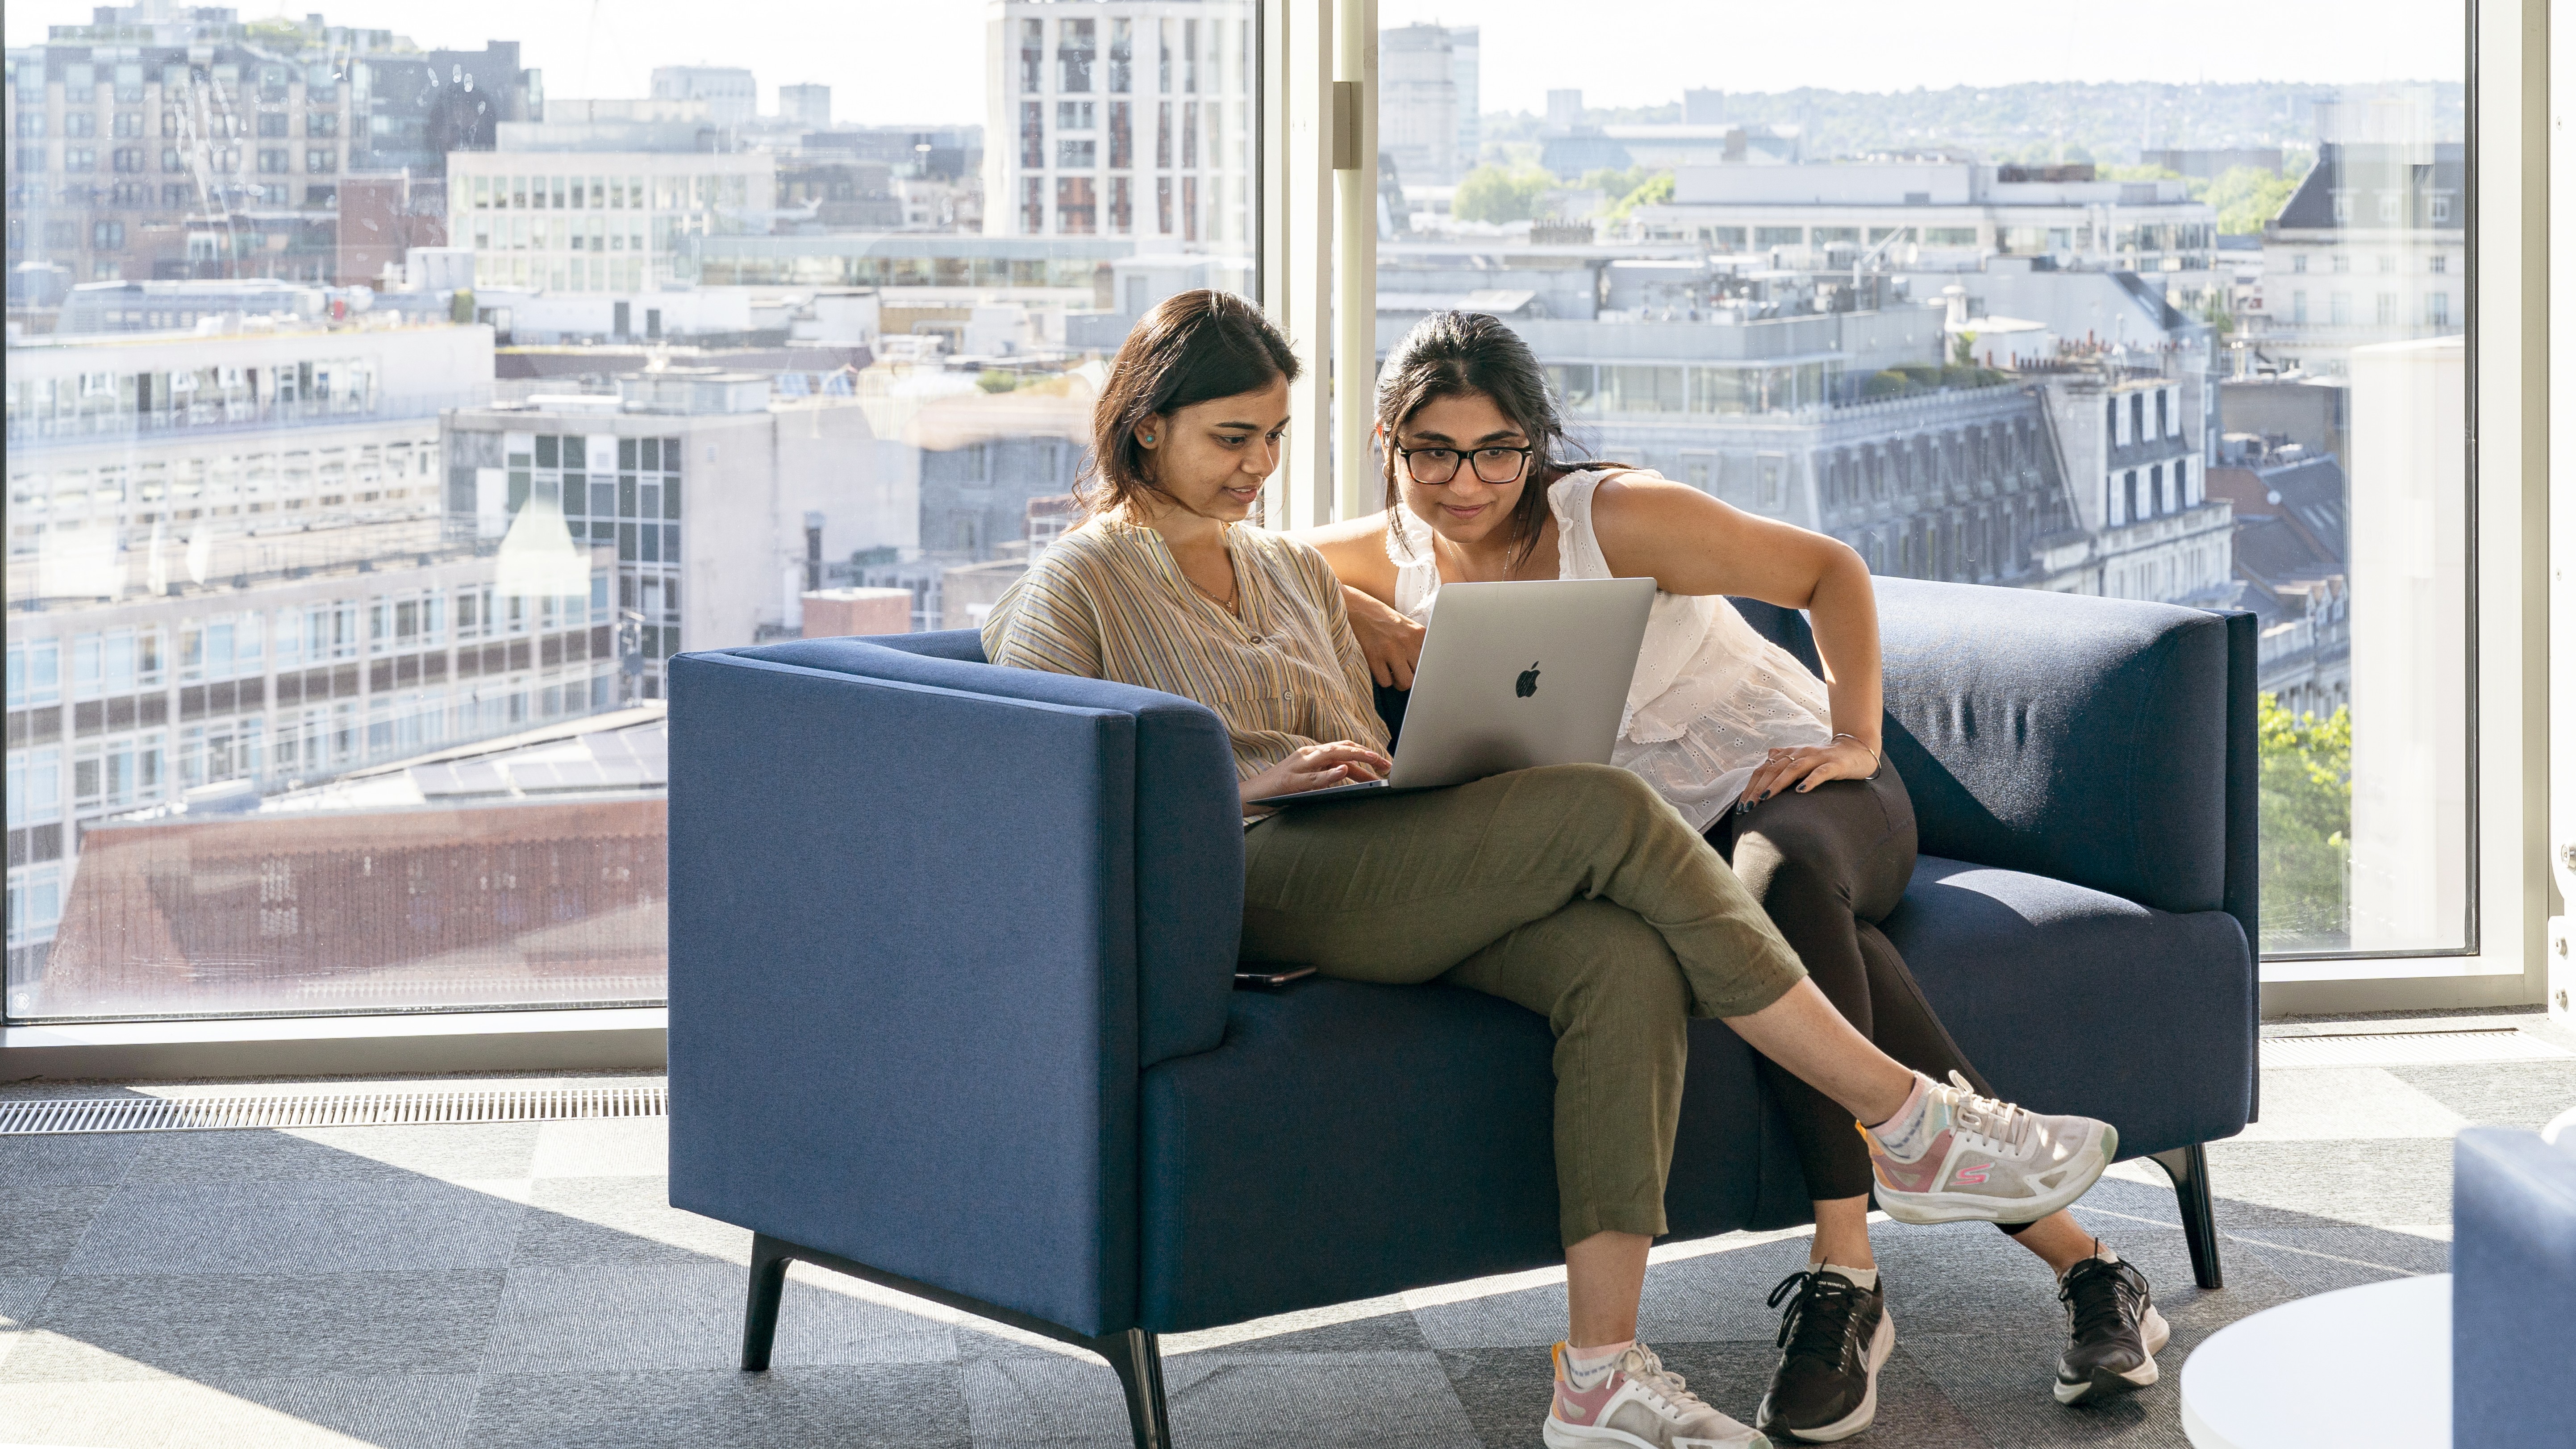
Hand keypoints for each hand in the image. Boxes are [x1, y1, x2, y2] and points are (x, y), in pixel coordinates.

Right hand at [1242, 740, 1391, 804]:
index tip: (1384, 763)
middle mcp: (1307, 755)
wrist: (1249, 796)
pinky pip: (1314, 776)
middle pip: (1342, 748)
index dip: (1365, 753)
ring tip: (1373, 759)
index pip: (1343, 748)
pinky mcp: (1291, 781)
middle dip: (1366, 754)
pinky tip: (1343, 771)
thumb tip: (1351, 776)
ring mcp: (1298, 766)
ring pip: (1331, 756)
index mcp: (1312, 754)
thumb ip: (1326, 775)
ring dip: (1355, 756)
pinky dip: (1330, 773)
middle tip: (1387, 763)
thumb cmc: (1279, 790)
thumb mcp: (1307, 779)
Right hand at [1342, 586, 1425, 689]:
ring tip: (1391, 673)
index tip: (1416, 669)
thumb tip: (1423, 665)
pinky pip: (1385, 681)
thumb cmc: (1382, 618)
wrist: (1358, 608)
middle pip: (1419, 674)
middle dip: (1410, 676)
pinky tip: (1379, 668)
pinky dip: (1382, 679)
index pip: (1431, 661)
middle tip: (1401, 672)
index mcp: (1419, 633)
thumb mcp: (1406, 624)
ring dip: (1397, 681)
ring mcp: (1391, 649)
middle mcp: (1408, 641)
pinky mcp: (1374, 656)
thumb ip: (1417, 642)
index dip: (1423, 668)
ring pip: (1405, 682)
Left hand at [1737, 738, 1877, 810]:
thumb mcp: (1802, 761)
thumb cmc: (1826, 760)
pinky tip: (1801, 791)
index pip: (1764, 769)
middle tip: (1748, 807)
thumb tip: (1766, 760)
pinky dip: (1810, 781)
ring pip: (1793, 769)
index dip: (1751, 786)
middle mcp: (1800, 754)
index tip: (1742, 806)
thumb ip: (1784, 761)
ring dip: (1777, 784)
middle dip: (1758, 788)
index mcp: (1790, 754)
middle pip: (1774, 769)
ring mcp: (1817, 758)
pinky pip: (1821, 773)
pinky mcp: (1835, 765)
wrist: (1857, 750)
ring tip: (1764, 799)